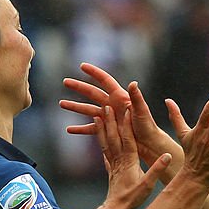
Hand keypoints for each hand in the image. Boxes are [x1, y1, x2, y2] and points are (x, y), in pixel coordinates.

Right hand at [61, 63, 175, 164]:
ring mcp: (108, 117)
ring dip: (75, 107)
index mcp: (120, 97)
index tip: (82, 66)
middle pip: (92, 93)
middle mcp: (112, 104)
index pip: (105, 81)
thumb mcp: (141, 110)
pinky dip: (80, 129)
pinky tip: (69, 130)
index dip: (94, 73)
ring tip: (61, 104)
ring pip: (88, 110)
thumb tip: (133, 83)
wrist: (147, 142)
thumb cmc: (147, 125)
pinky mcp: (107, 129)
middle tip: (65, 81)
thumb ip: (136, 97)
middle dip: (78, 87)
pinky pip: (91, 128)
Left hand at [95, 105, 172, 208]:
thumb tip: (167, 156)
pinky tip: (99, 138)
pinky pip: (105, 152)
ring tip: (98, 115)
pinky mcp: (110, 170)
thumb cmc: (133, 197)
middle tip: (106, 106)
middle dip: (110, 121)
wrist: (116, 208)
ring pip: (106, 142)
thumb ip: (157, 169)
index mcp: (129, 161)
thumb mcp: (148, 184)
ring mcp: (113, 164)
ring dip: (102, 128)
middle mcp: (119, 160)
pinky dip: (101, 142)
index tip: (127, 110)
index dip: (127, 124)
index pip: (128, 139)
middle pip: (113, 137)